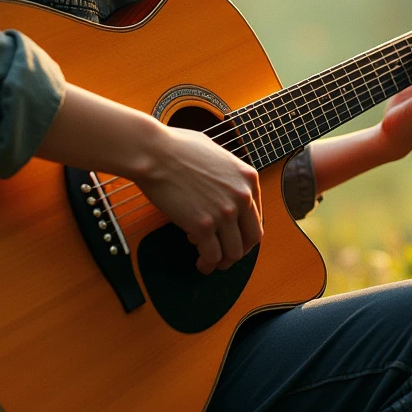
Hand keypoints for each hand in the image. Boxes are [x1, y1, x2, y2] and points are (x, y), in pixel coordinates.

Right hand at [135, 125, 262, 274]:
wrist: (154, 152)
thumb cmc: (176, 147)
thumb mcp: (215, 153)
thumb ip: (227, 172)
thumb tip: (224, 185)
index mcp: (248, 178)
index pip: (257, 216)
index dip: (244, 231)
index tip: (233, 236)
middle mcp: (242, 196)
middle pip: (252, 237)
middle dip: (239, 250)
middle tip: (226, 255)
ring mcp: (224, 212)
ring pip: (234, 252)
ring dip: (223, 261)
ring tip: (210, 262)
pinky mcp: (203, 226)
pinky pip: (212, 255)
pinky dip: (207, 263)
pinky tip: (200, 262)